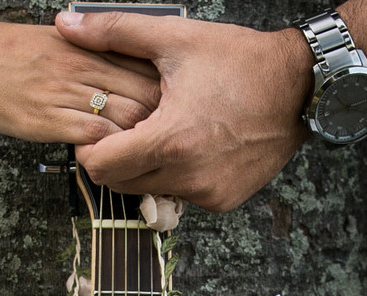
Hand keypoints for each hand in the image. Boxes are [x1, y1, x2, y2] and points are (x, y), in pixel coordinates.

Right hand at [0, 17, 162, 143]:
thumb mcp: (47, 43)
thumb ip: (83, 56)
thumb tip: (110, 72)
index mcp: (83, 46)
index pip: (143, 65)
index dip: (165, 91)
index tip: (174, 111)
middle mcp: (80, 66)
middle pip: (145, 92)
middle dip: (164, 120)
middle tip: (170, 142)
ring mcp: (63, 93)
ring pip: (126, 117)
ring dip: (142, 141)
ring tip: (146, 158)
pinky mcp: (44, 120)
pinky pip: (94, 138)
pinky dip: (110, 153)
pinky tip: (112, 163)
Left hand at [56, 11, 313, 211]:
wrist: (299, 86)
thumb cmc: (241, 61)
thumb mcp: (174, 38)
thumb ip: (113, 32)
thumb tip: (66, 23)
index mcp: (171, 140)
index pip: (101, 167)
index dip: (91, 148)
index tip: (99, 129)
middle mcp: (189, 175)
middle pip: (120, 184)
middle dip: (116, 158)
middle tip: (130, 128)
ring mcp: (208, 193)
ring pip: (150, 191)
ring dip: (147, 168)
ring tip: (165, 132)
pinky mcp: (224, 200)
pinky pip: (182, 195)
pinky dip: (178, 176)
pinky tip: (193, 146)